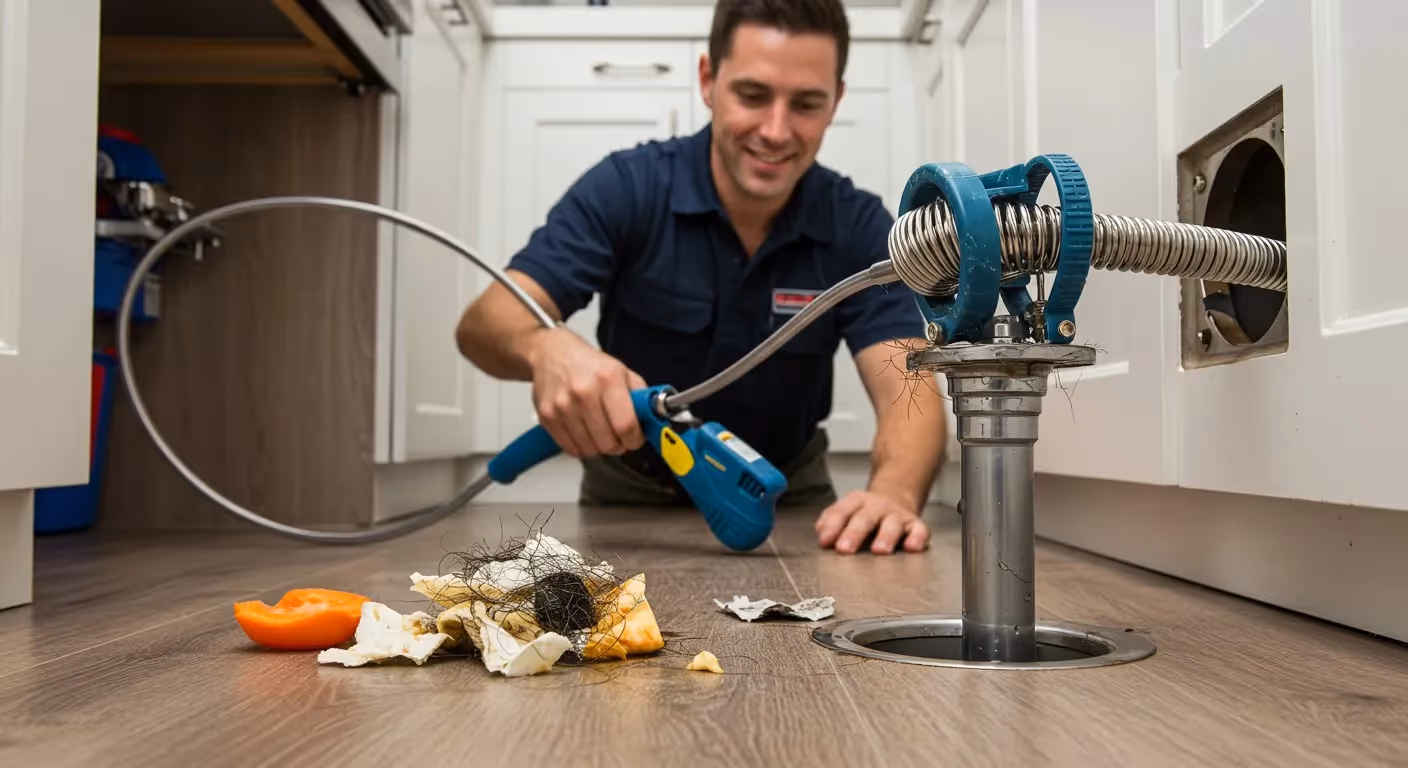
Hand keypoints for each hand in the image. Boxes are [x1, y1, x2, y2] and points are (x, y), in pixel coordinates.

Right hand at [527, 327, 646, 457]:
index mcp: (608, 379)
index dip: (635, 439)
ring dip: (600, 447)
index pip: (626, 425)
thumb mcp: (623, 371)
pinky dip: (581, 446)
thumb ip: (641, 397)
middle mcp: (584, 392)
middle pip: (608, 442)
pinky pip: (570, 448)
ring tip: (601, 432)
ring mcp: (563, 406)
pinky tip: (585, 433)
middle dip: (619, 445)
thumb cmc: (589, 364)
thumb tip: (655, 420)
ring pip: (589, 449)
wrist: (552, 353)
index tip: (636, 439)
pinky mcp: (547, 416)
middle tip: (619, 437)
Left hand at [815, 490, 929, 554]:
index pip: (842, 512)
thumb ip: (831, 522)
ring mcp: (897, 515)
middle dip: (854, 533)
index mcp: (856, 502)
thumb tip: (822, 536)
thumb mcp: (846, 510)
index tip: (825, 541)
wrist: (896, 495)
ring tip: (879, 550)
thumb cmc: (866, 511)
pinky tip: (911, 547)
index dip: (832, 526)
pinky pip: (919, 531)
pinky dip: (917, 539)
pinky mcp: (915, 524)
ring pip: (892, 524)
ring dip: (886, 536)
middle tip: (844, 548)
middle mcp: (877, 506)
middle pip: (865, 518)